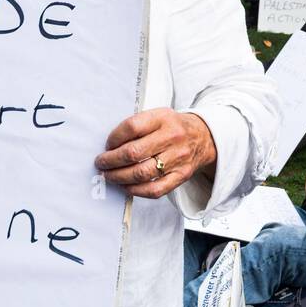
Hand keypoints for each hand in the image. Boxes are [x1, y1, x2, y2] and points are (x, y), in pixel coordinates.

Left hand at [95, 108, 216, 198]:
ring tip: (109, 176)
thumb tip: (110, 147)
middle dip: (111, 161)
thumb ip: (138, 126)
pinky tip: (126, 187)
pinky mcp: (182, 175)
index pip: (131, 127)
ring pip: (141, 173)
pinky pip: (155, 189)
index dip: (114, 138)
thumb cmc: (173, 127)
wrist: (204, 137)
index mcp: (163, 118)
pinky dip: (136, 190)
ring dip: (119, 177)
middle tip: (101, 163)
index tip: (107, 145)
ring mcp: (178, 158)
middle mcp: (172, 137)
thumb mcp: (158, 115)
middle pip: (133, 152)